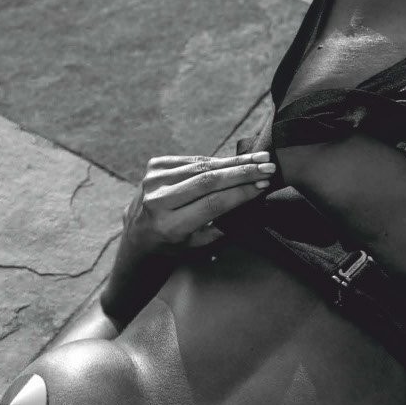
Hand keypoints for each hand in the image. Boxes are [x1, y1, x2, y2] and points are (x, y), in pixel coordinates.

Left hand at [122, 150, 277, 253]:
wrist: (136, 236)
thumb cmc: (172, 244)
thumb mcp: (196, 244)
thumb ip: (220, 223)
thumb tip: (251, 195)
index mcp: (168, 225)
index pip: (212, 203)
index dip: (240, 192)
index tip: (263, 184)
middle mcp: (158, 200)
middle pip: (208, 180)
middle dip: (243, 172)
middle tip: (269, 166)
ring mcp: (153, 180)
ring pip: (203, 166)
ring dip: (234, 163)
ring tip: (259, 160)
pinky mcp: (154, 166)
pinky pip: (193, 161)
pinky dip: (215, 161)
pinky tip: (236, 161)